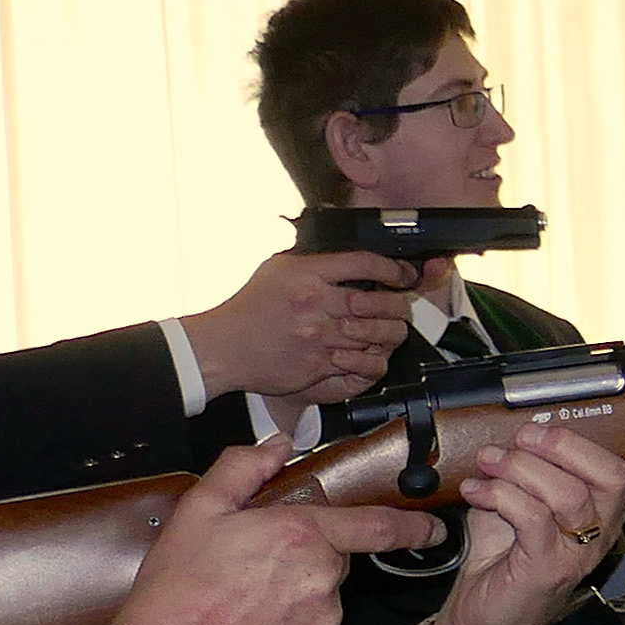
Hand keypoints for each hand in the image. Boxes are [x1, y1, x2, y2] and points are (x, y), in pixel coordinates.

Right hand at [111, 445, 445, 624]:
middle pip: (334, 561)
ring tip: (246, 602)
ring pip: (325, 598)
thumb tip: (276, 447)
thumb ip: (243, 469)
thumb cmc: (178, 589)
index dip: (411, 525)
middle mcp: (324, 578)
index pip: (375, 525)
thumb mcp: (200, 511)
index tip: (434, 527)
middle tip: (254, 569)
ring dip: (298, 596)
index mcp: (301, 535)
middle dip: (304, 560)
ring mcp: (326, 621)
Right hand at [181, 252, 416, 403]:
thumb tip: (352, 259)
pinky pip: (364, 365)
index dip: (393, 269)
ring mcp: (319, 337)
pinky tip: (372, 353)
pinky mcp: (319, 365)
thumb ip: (314, 261)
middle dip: (400, 304)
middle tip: (402, 304)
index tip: (402, 274)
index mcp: (306, 274)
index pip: (364, 264)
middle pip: (380, 302)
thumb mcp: (278, 269)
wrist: (223, 348)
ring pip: (379, 335)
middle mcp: (315, 304)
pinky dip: (375, 359)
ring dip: (392, 333)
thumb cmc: (249, 309)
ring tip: (391, 329)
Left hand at [424, 428, 624, 624]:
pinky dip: (497, 492)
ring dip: (520, 467)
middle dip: (565, 445)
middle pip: (613, 477)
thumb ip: (533, 468)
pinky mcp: (547, 568)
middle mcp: (600, 533)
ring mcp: (577, 553)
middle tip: (525, 437)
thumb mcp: (521, 500)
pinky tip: (476, 490)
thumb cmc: (502, 557)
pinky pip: (531, 515)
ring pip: (569, 493)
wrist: (479, 616)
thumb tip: (526, 430)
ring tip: (490, 462)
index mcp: (602, 512)